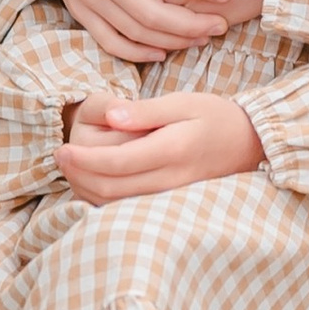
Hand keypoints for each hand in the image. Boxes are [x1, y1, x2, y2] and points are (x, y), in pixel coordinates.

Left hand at [58, 89, 266, 203]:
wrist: (249, 143)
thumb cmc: (214, 116)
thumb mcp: (182, 102)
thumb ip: (145, 111)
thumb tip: (111, 116)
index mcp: (172, 150)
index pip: (117, 163)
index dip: (84, 159)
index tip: (62, 148)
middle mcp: (170, 179)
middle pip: (110, 188)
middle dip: (78, 174)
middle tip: (59, 156)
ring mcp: (170, 196)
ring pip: (116, 203)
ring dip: (87, 188)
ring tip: (71, 167)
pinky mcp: (169, 203)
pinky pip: (128, 207)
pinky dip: (103, 198)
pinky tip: (92, 180)